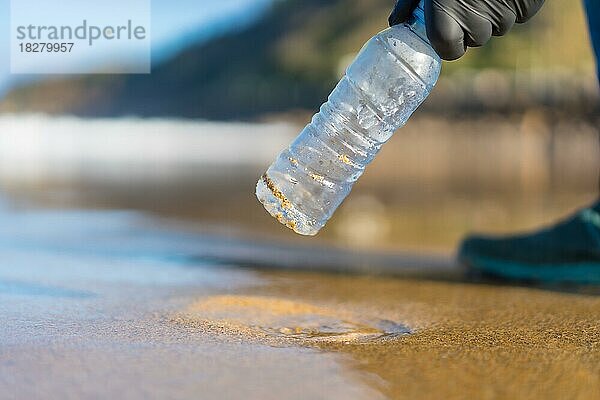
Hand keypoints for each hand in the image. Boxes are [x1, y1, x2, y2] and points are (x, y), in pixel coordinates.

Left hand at [389, 0, 544, 59]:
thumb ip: (410, 4)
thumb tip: (396, 22)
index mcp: (446, 22)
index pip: (450, 52)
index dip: (449, 42)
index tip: (449, 29)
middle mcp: (476, 25)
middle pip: (475, 39)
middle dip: (471, 24)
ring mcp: (506, 17)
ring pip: (498, 26)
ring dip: (492, 13)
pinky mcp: (529, 6)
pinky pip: (520, 13)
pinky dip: (513, 2)